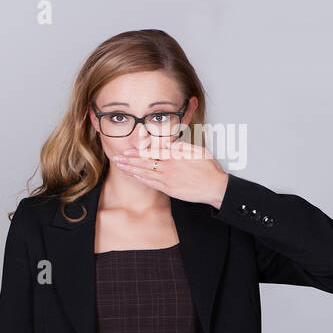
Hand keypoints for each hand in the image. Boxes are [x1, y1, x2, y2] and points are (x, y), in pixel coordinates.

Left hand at [111, 138, 228, 207]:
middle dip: (129, 160)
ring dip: (131, 169)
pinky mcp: (169, 189)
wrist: (215, 187)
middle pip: (144, 162)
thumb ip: (183, 147)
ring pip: (145, 173)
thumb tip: (170, 143)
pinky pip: (151, 183)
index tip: (126, 151)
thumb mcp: (198, 151)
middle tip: (116, 158)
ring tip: (120, 166)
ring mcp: (168, 179)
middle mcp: (169, 167)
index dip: (137, 152)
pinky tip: (133, 176)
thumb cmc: (209, 169)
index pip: (152, 152)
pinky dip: (141, 179)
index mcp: (176, 156)